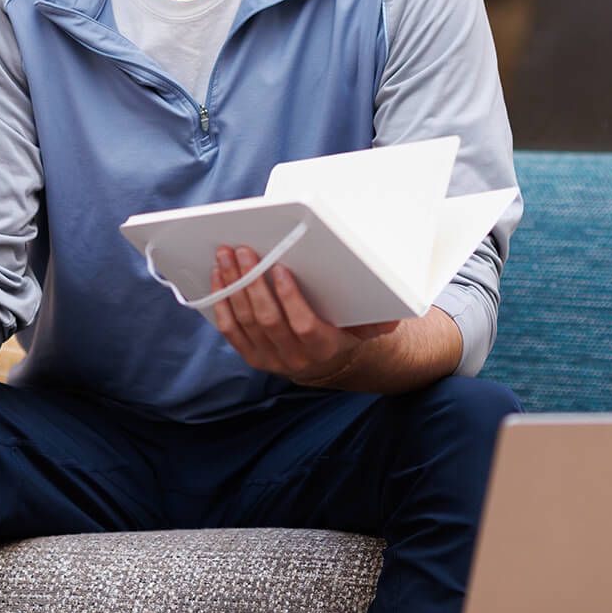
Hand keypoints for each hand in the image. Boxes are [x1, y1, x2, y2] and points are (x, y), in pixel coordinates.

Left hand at [210, 245, 397, 385]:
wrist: (324, 362)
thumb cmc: (344, 330)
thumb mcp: (364, 327)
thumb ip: (376, 320)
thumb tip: (392, 314)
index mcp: (323, 348)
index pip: (302, 324)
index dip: (289, 298)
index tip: (280, 268)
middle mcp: (294, 358)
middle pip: (267, 320)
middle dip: (253, 282)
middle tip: (244, 250)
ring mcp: (269, 358)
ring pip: (245, 321)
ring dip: (233, 286)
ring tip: (226, 255)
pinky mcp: (251, 355)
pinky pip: (230, 329)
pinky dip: (221, 301)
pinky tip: (218, 277)